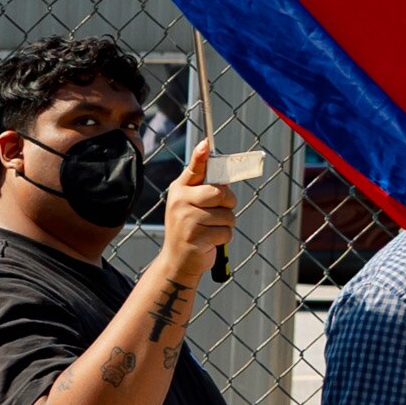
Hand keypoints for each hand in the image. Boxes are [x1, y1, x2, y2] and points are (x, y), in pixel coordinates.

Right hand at [158, 136, 239, 272]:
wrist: (177, 261)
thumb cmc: (189, 229)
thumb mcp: (190, 206)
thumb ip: (206, 190)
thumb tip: (226, 179)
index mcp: (179, 190)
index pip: (194, 169)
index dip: (201, 155)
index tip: (206, 143)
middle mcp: (180, 202)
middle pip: (220, 193)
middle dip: (228, 204)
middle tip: (220, 212)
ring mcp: (187, 220)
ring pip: (227, 215)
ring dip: (225, 225)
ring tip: (210, 231)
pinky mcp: (197, 238)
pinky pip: (226, 232)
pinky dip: (223, 239)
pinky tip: (209, 242)